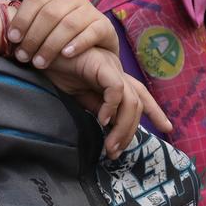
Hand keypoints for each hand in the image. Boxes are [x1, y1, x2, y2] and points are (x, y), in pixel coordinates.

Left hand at [0, 0, 118, 68]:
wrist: (92, 54)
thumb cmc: (57, 39)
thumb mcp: (37, 27)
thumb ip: (17, 16)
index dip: (22, 18)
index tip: (12, 39)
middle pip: (50, 12)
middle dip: (34, 37)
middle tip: (23, 57)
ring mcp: (90, 10)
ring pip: (69, 23)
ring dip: (51, 45)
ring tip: (40, 63)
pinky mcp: (104, 25)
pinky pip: (91, 31)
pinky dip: (77, 43)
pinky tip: (66, 55)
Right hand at [41, 47, 172, 156]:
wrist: (39, 53)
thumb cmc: (56, 70)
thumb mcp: (78, 96)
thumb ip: (95, 107)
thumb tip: (108, 127)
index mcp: (112, 78)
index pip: (140, 96)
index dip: (155, 111)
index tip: (166, 128)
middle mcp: (116, 72)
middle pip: (136, 104)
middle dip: (130, 131)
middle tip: (115, 152)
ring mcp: (110, 67)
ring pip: (130, 100)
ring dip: (123, 127)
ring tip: (109, 145)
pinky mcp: (101, 65)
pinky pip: (115, 90)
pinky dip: (112, 108)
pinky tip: (102, 121)